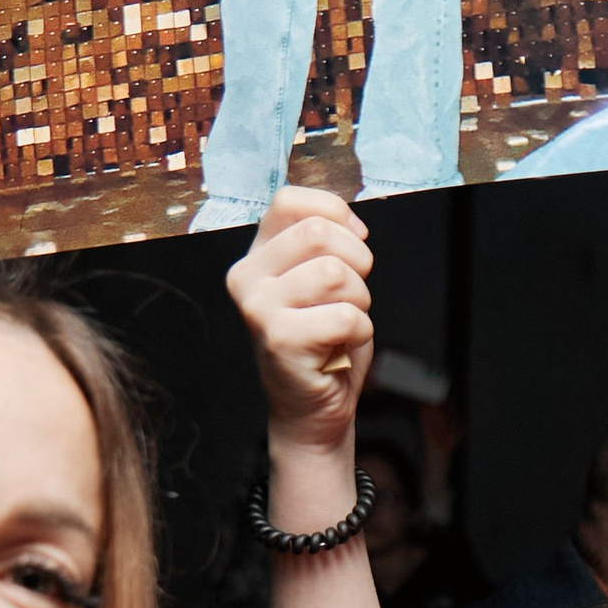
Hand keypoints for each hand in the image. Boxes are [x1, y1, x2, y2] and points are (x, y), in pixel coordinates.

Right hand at [227, 185, 375, 470]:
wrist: (311, 407)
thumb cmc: (322, 340)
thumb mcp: (320, 279)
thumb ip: (324, 243)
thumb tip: (351, 222)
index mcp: (256, 255)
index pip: (289, 201)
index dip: (335, 213)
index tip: (354, 242)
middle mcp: (247, 277)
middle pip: (318, 232)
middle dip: (357, 261)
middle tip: (352, 294)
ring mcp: (258, 308)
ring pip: (336, 273)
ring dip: (359, 300)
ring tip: (342, 323)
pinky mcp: (279, 340)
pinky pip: (346, 316)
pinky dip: (360, 331)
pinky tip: (340, 345)